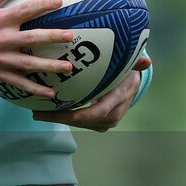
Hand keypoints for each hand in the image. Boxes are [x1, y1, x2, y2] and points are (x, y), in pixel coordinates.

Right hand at [0, 0, 73, 98]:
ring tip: (68, 67)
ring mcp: (1, 58)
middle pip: (31, 39)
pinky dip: (35, 89)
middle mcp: (2, 39)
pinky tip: (51, 93)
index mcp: (0, 19)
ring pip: (29, 64)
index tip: (60, 1)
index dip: (43, 4)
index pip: (25, 10)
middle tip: (70, 36)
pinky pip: (20, 83)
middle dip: (52, 37)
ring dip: (50, 66)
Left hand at [31, 55, 151, 131]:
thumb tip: (147, 60)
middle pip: (83, 120)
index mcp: (118, 99)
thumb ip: (135, 62)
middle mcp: (113, 115)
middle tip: (39, 113)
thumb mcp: (129, 65)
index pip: (99, 111)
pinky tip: (47, 112)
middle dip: (61, 118)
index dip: (81, 114)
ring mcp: (106, 122)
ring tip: (39, 113)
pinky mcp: (98, 124)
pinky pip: (80, 122)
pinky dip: (64, 118)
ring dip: (59, 119)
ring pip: (79, 123)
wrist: (132, 86)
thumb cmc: (126, 71)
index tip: (63, 111)